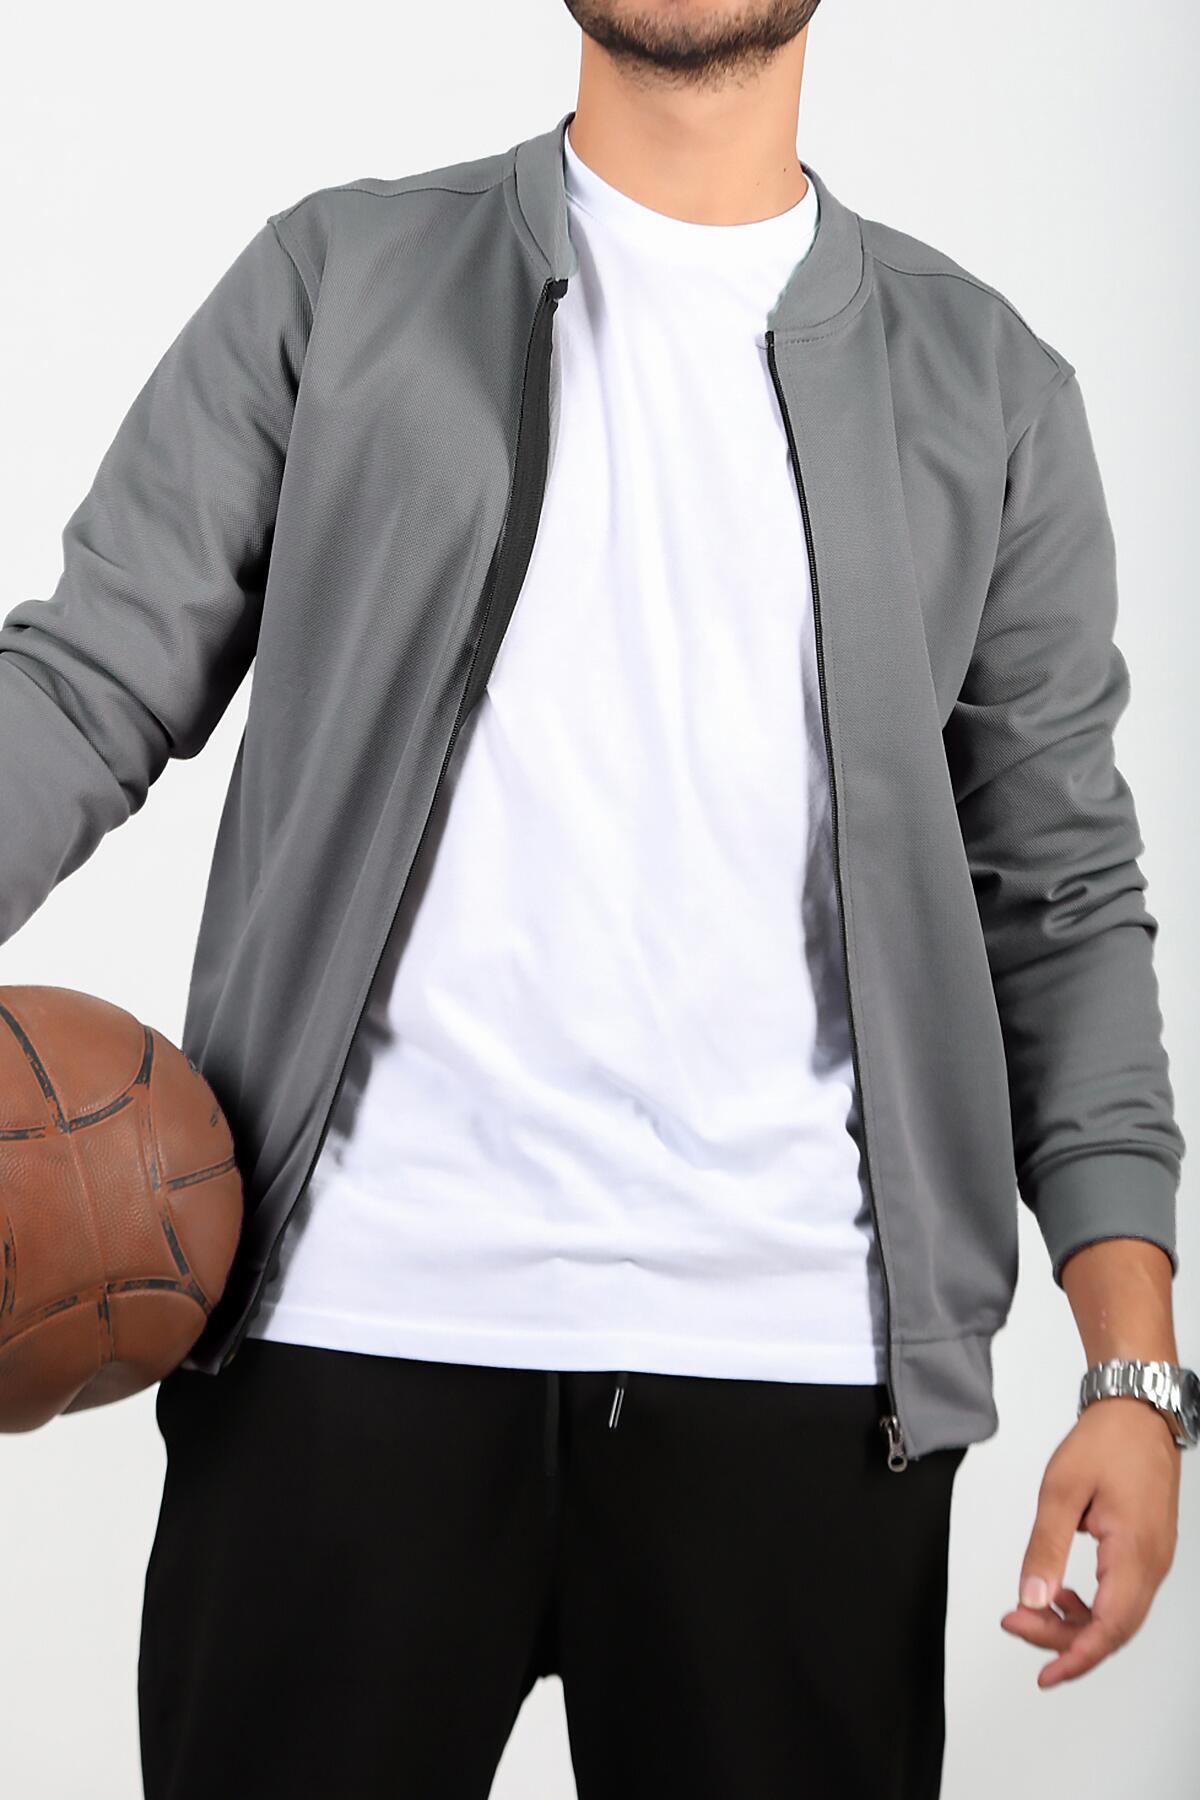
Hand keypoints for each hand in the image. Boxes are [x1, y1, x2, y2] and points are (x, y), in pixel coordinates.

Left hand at [999, 1396, 1179, 1686]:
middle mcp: (1153, 1565)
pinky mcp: (1148, 1552)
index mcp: (1135, 1554)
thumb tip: (1032, 1598)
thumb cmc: (1106, 1442)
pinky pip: (1123, 1597)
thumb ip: (1045, 1548)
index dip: (1074, 1656)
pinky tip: (1063, 1595)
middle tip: (1017, 1624)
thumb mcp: (1062, 1491)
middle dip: (1064, 1639)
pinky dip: (1091, 1607)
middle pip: (1113, 1630)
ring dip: (1076, 1625)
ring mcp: (1155, 1560)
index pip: (1109, 1628)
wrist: (1137, 1411)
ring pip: (1119, 1616)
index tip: (1043, 1672)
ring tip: (1031, 1612)